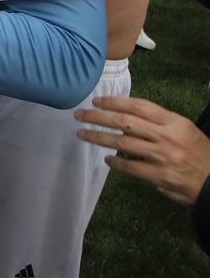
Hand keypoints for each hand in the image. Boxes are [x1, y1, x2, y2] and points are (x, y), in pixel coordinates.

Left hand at [74, 96, 209, 204]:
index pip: (140, 106)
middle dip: (98, 117)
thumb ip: (159, 123)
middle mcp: (167, 137)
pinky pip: (131, 167)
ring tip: (83, 134)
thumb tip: (127, 116)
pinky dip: (116, 163)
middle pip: (125, 122)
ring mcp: (163, 156)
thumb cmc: (198, 153)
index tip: (96, 101)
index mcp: (175, 122)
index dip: (116, 102)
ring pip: (123, 143)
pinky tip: (107, 159)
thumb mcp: (185, 131)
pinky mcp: (160, 176)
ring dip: (99, 138)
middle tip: (80, 115)